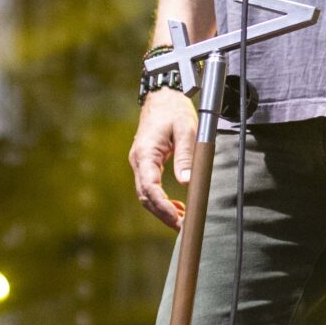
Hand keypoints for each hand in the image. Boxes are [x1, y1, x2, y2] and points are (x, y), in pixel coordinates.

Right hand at [130, 89, 197, 230]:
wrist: (162, 96)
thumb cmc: (174, 110)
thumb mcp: (185, 130)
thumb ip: (185, 155)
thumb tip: (187, 182)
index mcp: (145, 154)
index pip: (150, 188)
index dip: (163, 206)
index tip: (177, 220)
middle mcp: (138, 161)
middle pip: (145, 196)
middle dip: (162, 214)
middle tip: (182, 228)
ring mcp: (140, 163)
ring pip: (146, 194)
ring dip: (162, 209)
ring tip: (182, 221)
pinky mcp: (146, 163)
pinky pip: (150, 187)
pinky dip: (162, 200)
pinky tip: (178, 208)